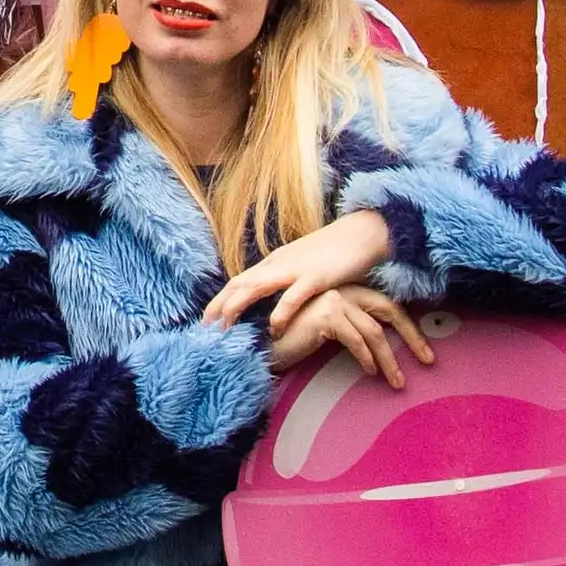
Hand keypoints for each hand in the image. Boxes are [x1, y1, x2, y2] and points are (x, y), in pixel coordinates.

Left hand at [204, 210, 393, 341]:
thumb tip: (267, 302)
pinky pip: (293, 296)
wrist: (362, 234)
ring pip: (256, 287)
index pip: (237, 283)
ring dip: (236, 308)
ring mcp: (295, 269)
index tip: (204, 323)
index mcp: (273, 263)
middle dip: (218, 307)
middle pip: (238, 285)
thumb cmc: (333, 254)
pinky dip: (281, 313)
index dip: (218, 302)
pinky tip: (273, 329)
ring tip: (223, 329)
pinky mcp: (316, 278)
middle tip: (203, 331)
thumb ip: (283, 282)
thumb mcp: (300, 266)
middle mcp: (277, 264)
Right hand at [263, 282, 433, 388]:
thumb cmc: (290, 338)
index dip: (407, 328)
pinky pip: (357, 338)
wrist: (259, 339)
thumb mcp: (327, 331)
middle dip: (412, 337)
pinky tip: (370, 372)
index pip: (385, 306)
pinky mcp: (325, 314)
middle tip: (428, 360)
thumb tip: (379, 349)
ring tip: (396, 381)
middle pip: (388, 311)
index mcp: (345, 291)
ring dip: (389, 359)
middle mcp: (342, 290)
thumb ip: (350, 330)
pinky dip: (366, 357)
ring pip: (374, 331)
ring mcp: (334, 300)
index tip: (421, 352)